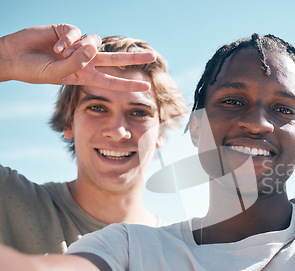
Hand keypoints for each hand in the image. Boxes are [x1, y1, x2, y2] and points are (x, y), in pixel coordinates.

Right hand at [0, 24, 155, 90]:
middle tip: (152, 56)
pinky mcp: (68, 32)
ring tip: (60, 53)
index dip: (128, 84)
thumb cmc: (34, 70)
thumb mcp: (57, 73)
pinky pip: (77, 32)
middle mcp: (85, 61)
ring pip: (94, 42)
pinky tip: (57, 45)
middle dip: (133, 57)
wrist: (14, 57)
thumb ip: (76, 63)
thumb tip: (92, 48)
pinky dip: (68, 39)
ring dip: (78, 48)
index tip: (146, 86)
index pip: (111, 81)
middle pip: (114, 58)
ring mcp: (78, 46)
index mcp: (85, 76)